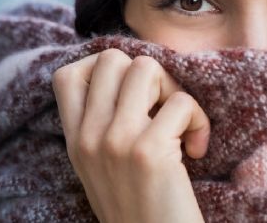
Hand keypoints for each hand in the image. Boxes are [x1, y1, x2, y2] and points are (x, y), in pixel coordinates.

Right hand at [51, 48, 209, 222]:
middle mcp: (88, 137)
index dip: (103, 70)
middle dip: (147, 75)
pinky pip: (181, 102)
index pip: (67, 76)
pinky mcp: (148, 151)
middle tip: (162, 109)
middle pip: (112, 59)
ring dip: (174, 90)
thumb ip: (102, 127)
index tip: (132, 96)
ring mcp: (115, 141)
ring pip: (146, 68)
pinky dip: (199, 121)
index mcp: (74, 140)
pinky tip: (197, 150)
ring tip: (180, 125)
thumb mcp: (102, 168)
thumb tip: (132, 75)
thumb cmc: (140, 210)